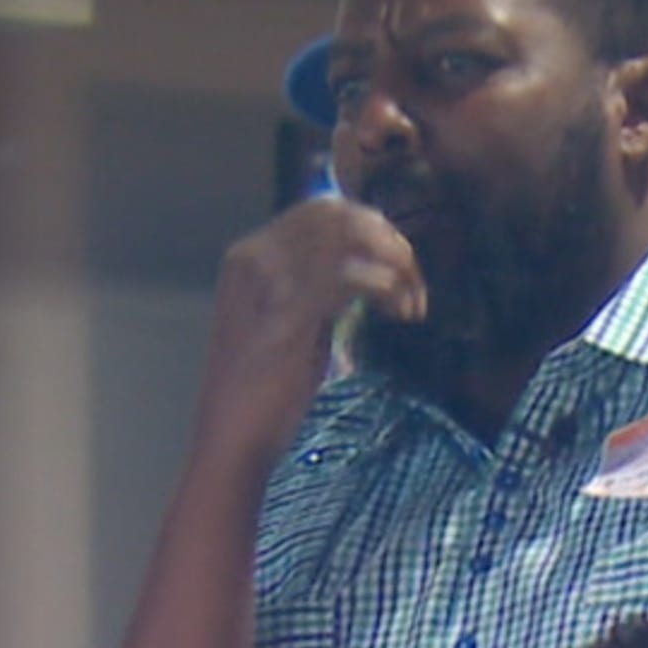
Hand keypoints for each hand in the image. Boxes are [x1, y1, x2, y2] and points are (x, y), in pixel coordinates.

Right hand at [192, 195, 425, 464]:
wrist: (233, 436)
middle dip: (389, 243)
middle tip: (414, 284)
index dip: (370, 227)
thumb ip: (316, 286)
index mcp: (248, 255)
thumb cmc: (263, 388)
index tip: (398, 264)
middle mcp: (253, 256)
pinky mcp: (290, 311)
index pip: (320, 210)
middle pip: (338, 216)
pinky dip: (387, 287)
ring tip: (412, 303)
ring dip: (395, 265)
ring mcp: (268, 281)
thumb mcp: (291, 321)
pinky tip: (399, 312)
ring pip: (349, 239)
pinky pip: (353, 276)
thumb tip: (366, 263)